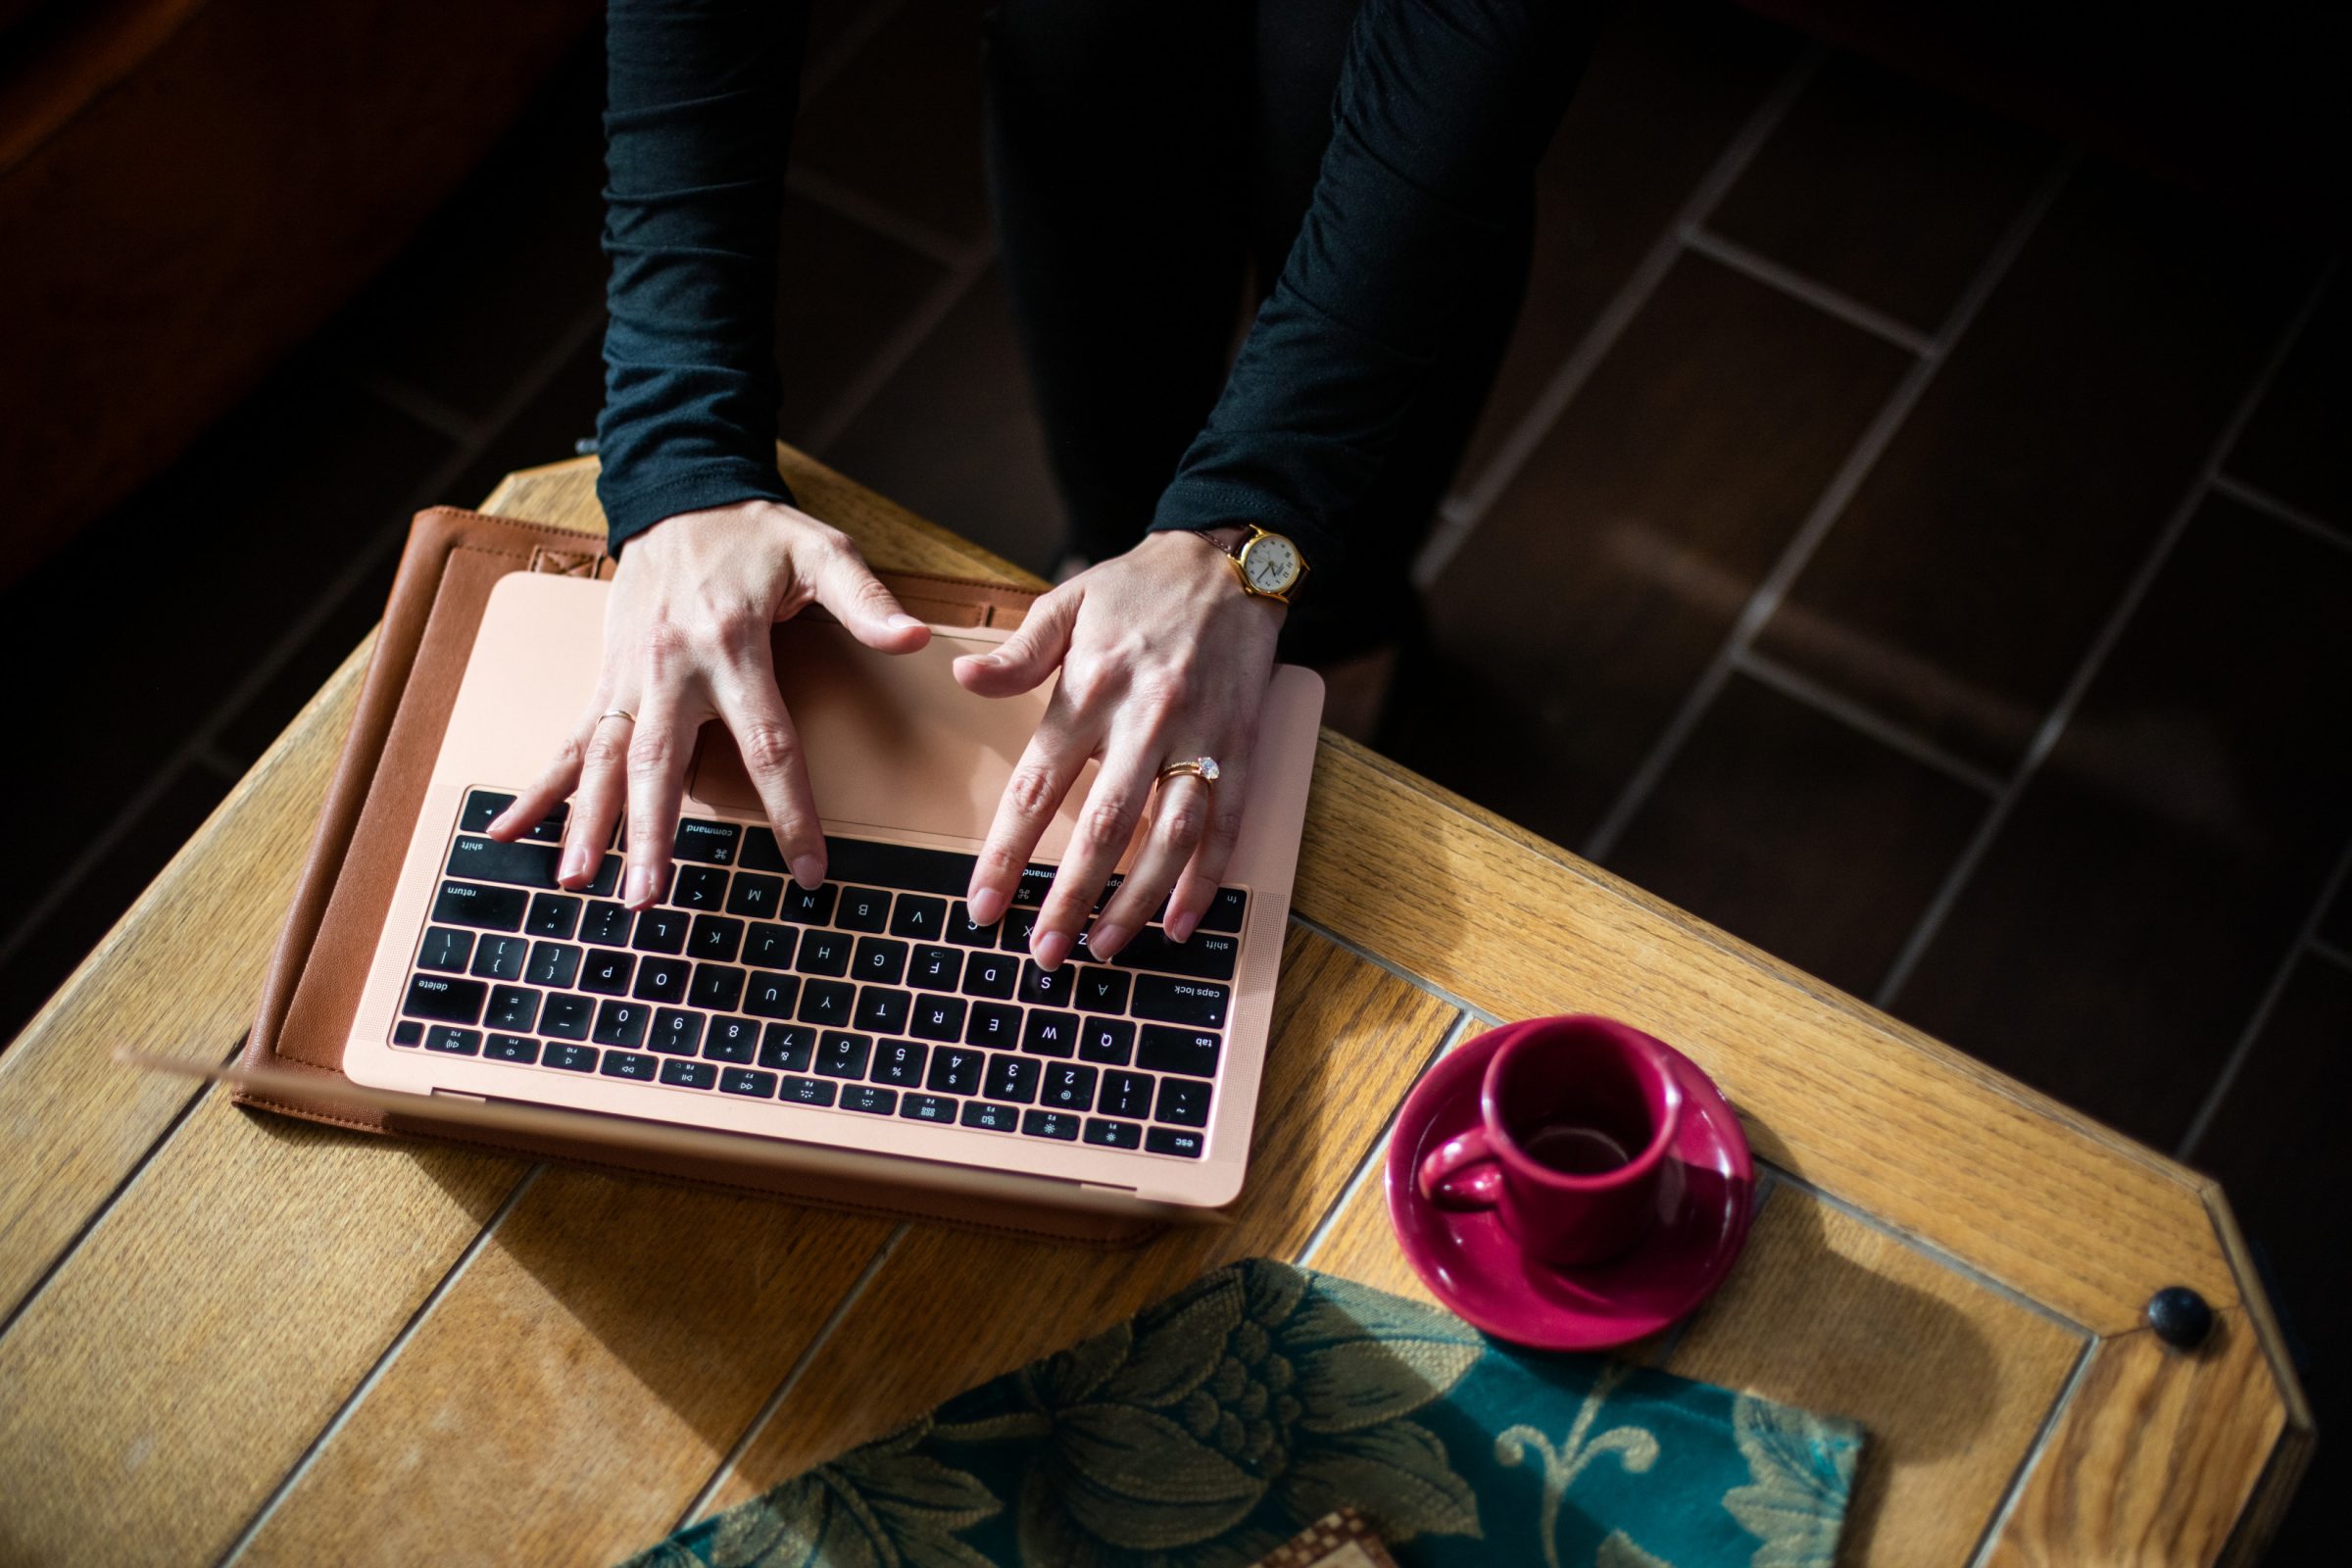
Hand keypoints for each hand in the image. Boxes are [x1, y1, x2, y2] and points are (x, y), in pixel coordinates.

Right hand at [485, 499, 929, 906]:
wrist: (679, 494)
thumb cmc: (756, 533)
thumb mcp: (820, 550)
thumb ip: (864, 599)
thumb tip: (914, 639)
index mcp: (732, 646)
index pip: (769, 745)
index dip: (790, 811)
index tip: (809, 870)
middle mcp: (672, 668)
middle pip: (664, 764)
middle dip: (651, 832)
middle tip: (646, 896)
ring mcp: (630, 677)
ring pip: (607, 760)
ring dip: (588, 823)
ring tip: (574, 883)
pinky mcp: (606, 679)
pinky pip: (572, 740)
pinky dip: (541, 788)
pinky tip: (508, 832)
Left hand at [955, 529, 1282, 968]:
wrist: (1229, 562)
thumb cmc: (1137, 588)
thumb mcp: (1066, 603)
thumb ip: (1017, 654)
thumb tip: (962, 679)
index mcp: (1091, 688)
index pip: (1038, 785)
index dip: (1008, 851)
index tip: (983, 905)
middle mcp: (1145, 719)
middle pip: (1102, 826)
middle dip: (1070, 897)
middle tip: (1044, 953)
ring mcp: (1199, 737)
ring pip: (1168, 836)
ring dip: (1137, 900)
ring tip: (1105, 948)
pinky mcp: (1241, 747)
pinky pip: (1226, 825)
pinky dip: (1205, 880)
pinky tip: (1181, 923)